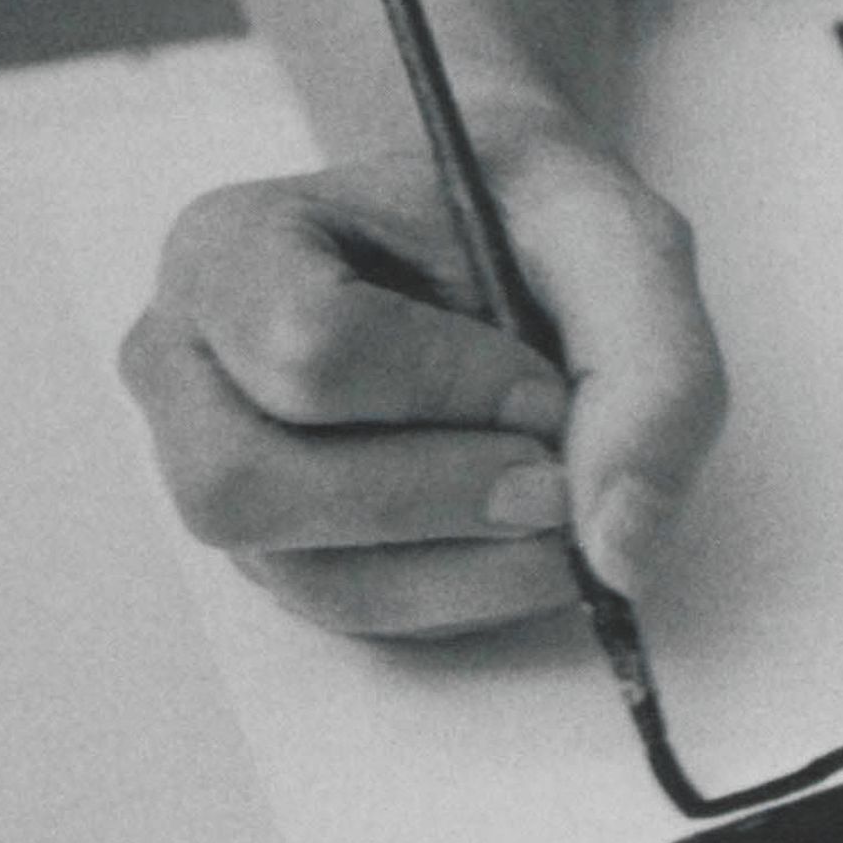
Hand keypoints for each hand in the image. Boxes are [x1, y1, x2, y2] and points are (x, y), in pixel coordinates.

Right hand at [118, 105, 725, 637]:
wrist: (504, 238)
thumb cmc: (529, 221)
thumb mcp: (614, 237)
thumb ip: (652, 368)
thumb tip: (619, 549)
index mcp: (231, 250)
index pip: (302, 344)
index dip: (445, 385)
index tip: (544, 385)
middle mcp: (189, 370)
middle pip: (249, 484)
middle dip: (433, 499)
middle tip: (551, 482)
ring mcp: (221, 474)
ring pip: (305, 575)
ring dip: (464, 567)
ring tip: (557, 513)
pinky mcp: (283, 551)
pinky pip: (356, 621)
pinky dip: (465, 597)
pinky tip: (523, 542)